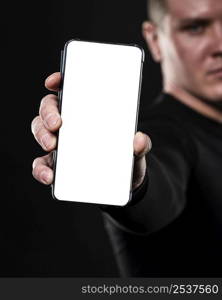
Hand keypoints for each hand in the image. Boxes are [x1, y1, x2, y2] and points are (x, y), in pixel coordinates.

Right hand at [31, 72, 151, 190]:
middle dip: (48, 113)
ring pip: (41, 132)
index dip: (59, 82)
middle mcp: (70, 126)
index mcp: (87, 114)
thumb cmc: (125, 159)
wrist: (123, 183)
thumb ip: (141, 145)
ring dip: (42, 136)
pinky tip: (49, 175)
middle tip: (57, 123)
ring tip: (52, 145)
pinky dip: (41, 169)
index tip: (53, 82)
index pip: (69, 92)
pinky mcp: (57, 166)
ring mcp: (62, 145)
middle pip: (49, 110)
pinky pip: (42, 164)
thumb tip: (139, 139)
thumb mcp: (135, 150)